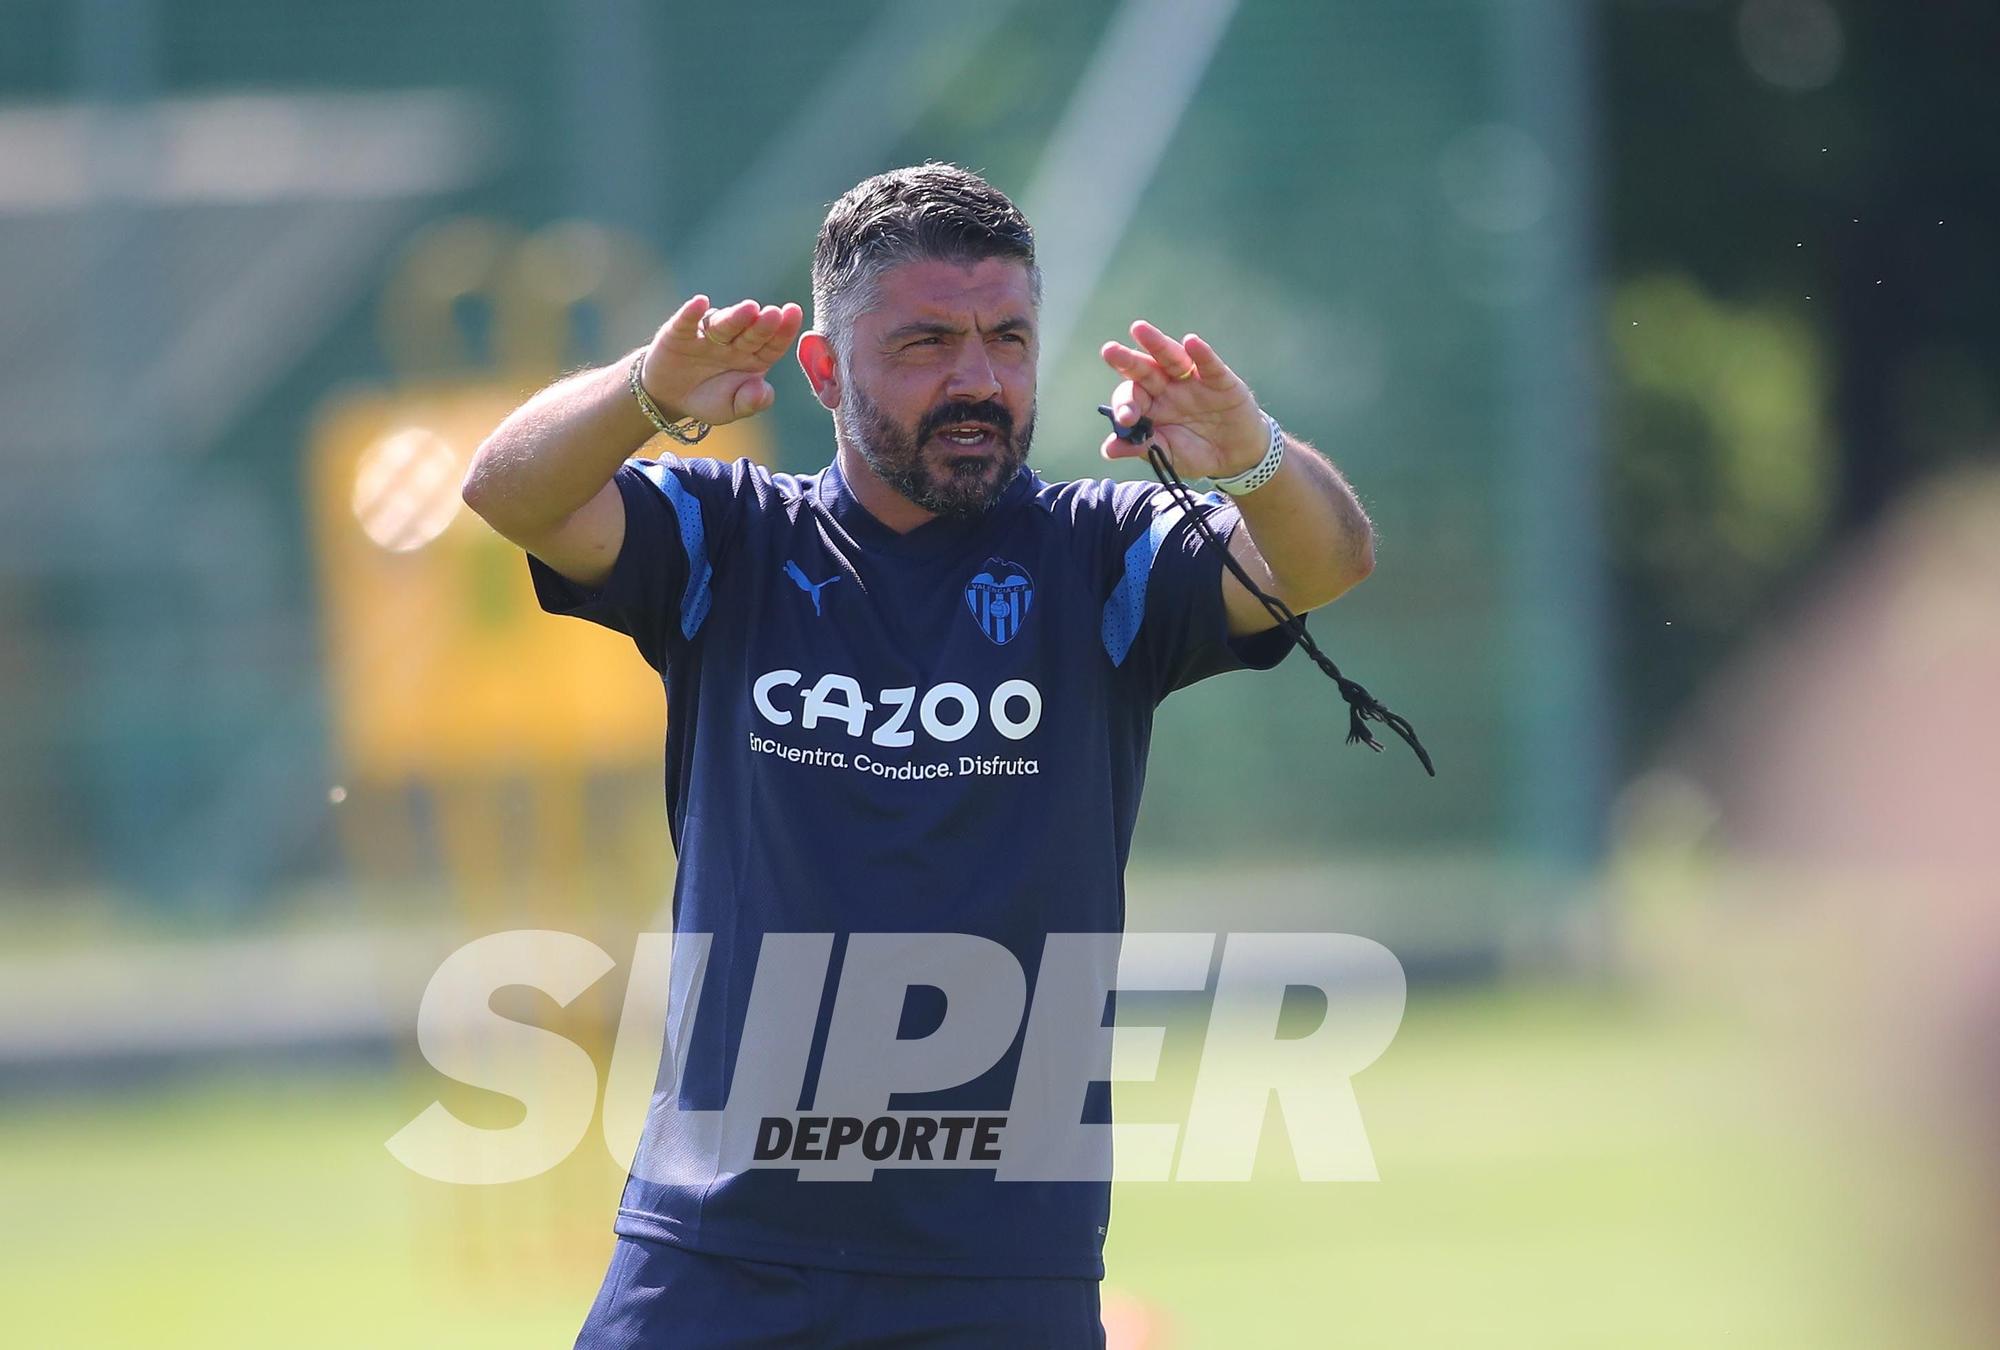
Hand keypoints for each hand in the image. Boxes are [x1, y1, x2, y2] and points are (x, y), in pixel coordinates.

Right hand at [640, 295, 804, 424]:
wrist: (670, 397)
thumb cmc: (708, 399)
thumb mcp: (730, 409)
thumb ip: (750, 403)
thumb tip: (763, 391)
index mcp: (753, 357)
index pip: (772, 344)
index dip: (784, 331)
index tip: (794, 314)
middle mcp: (734, 342)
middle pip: (751, 332)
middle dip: (763, 324)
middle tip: (774, 313)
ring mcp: (708, 335)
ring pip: (724, 325)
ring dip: (736, 317)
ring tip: (749, 309)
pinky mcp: (680, 333)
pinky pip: (687, 322)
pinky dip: (692, 313)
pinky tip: (700, 303)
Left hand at [1099, 321, 1264, 476]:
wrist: (1235, 456)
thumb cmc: (1196, 452)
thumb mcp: (1168, 454)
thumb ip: (1141, 448)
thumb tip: (1108, 450)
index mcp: (1150, 405)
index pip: (1131, 396)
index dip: (1125, 405)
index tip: (1126, 420)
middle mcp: (1167, 388)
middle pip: (1144, 369)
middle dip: (1127, 360)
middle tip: (1109, 350)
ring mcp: (1192, 381)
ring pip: (1171, 358)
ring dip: (1156, 344)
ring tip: (1139, 330)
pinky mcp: (1220, 381)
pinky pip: (1209, 365)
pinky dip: (1202, 353)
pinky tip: (1191, 342)